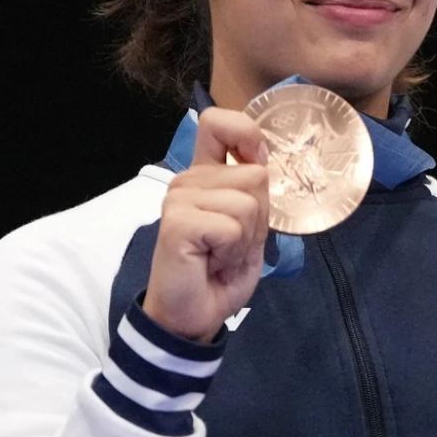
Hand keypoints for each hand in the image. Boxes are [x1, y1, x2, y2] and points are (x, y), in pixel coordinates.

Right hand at [142, 108, 271, 342]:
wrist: (196, 313)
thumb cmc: (221, 269)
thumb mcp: (250, 224)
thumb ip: (252, 188)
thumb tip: (260, 158)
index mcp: (205, 173)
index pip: (218, 123)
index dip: (246, 133)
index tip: (254, 159)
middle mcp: (189, 180)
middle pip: (255, 174)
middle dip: (258, 216)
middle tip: (232, 242)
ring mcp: (179, 199)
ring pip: (248, 202)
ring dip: (245, 237)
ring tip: (221, 253)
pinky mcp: (177, 222)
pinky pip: (231, 225)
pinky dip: (232, 250)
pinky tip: (211, 261)